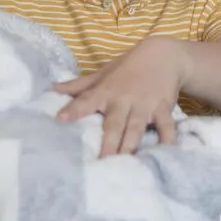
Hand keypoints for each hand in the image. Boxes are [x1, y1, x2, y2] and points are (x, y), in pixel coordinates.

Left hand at [54, 37, 189, 156]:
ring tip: (126, 164)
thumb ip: (79, 85)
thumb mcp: (102, 74)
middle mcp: (123, 99)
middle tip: (101, 161)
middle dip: (108, 142)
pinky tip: (166, 153)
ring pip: (136, 128)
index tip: (60, 119)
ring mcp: (144, 104)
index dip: (73, 109)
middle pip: (114, 123)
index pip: (86, 100)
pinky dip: (168, 139)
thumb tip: (53, 88)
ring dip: (131, 145)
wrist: (162, 56)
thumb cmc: (127, 68)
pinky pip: (166, 126)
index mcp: (105, 91)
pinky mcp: (163, 108)